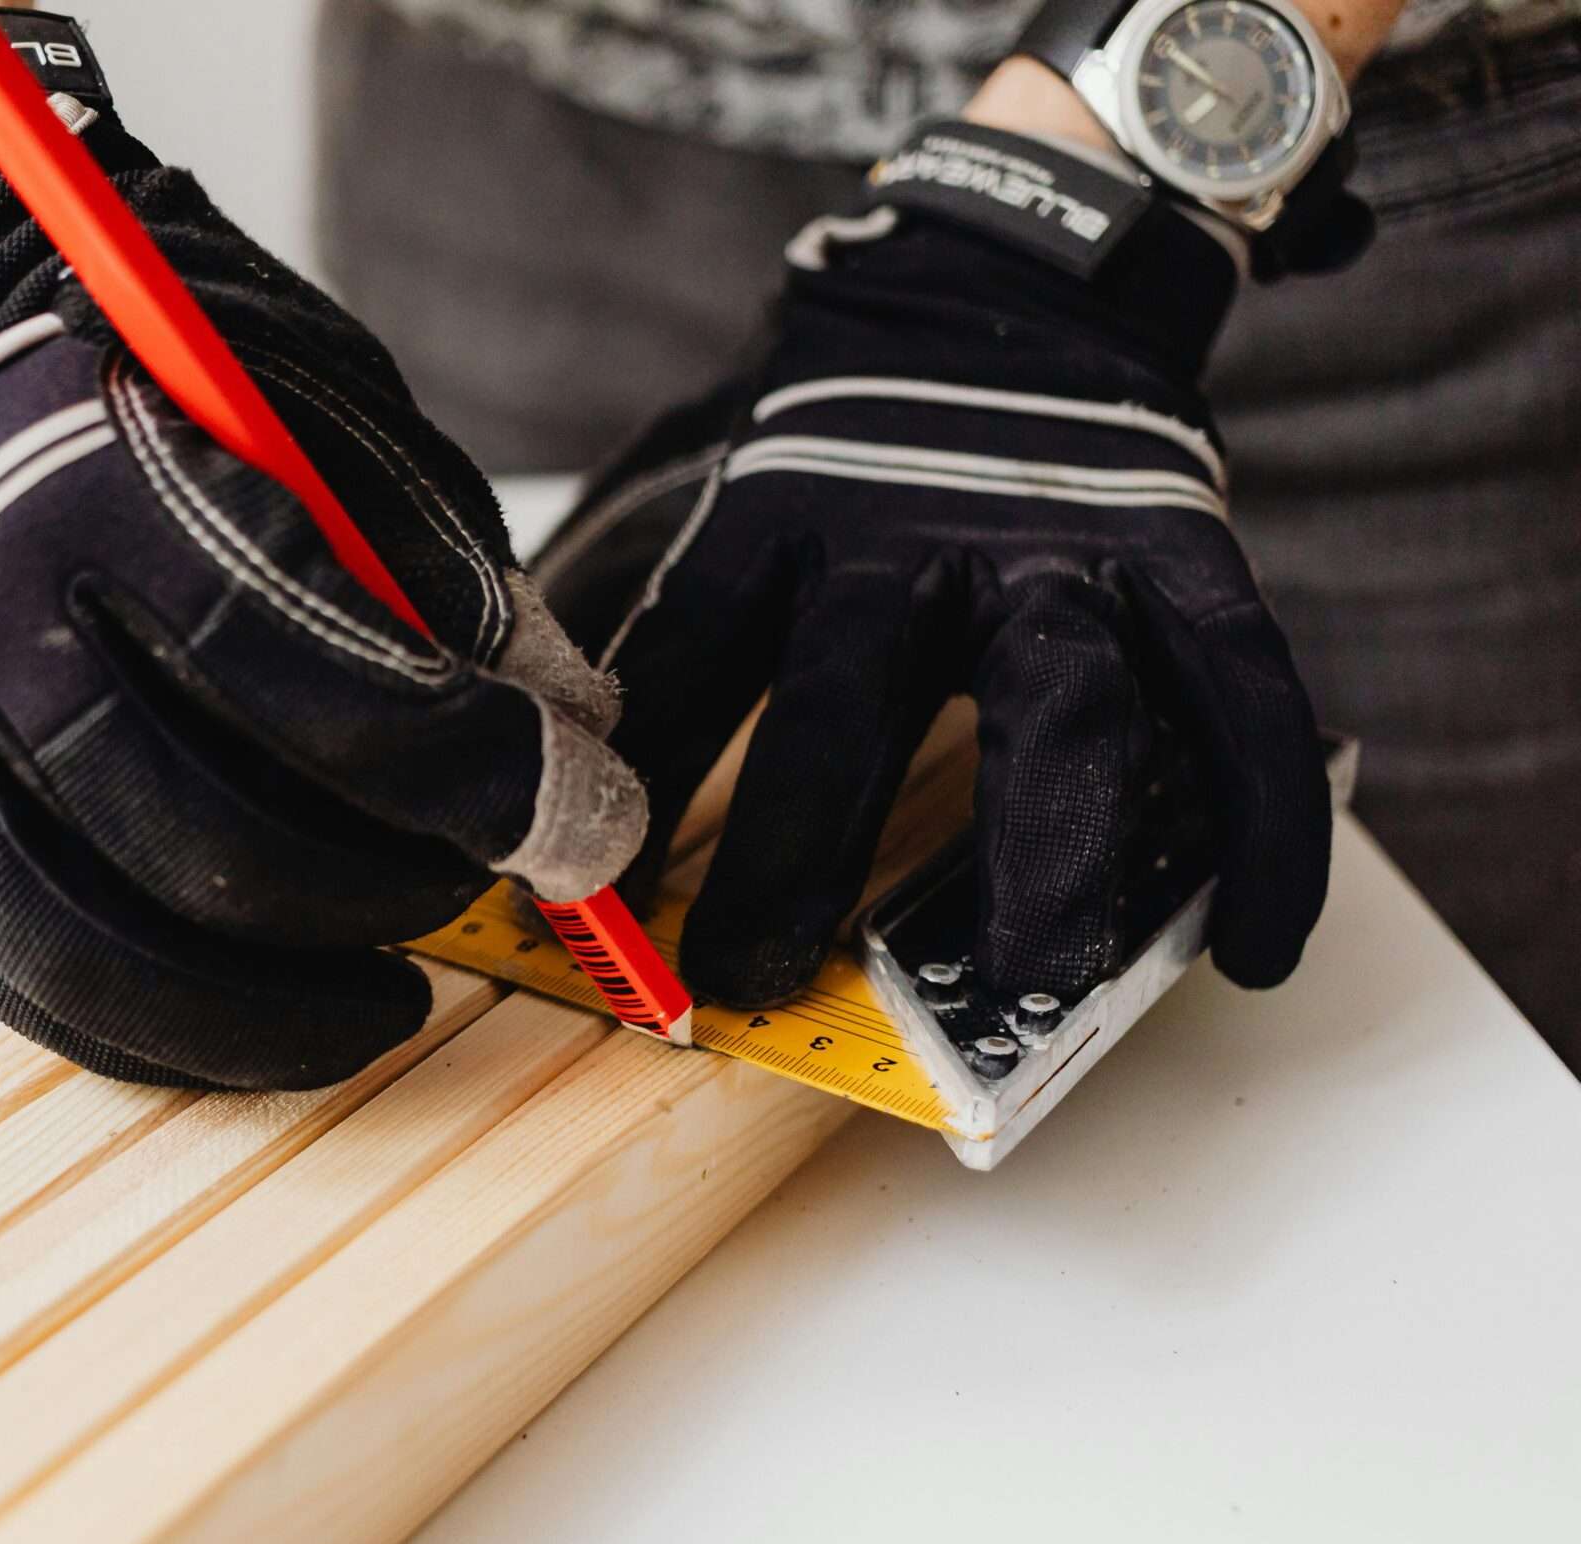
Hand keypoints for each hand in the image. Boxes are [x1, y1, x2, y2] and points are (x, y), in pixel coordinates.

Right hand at [0, 119, 640, 1089]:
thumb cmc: (135, 357)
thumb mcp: (318, 404)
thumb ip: (437, 569)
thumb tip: (568, 727)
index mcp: (103, 487)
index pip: (328, 692)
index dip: (488, 785)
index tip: (592, 824)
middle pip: (217, 845)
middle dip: (396, 896)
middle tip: (485, 884)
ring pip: (93, 949)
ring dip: (270, 1015)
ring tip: (384, 999)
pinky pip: (4, 973)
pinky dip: (146, 1030)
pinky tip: (249, 1023)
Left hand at [536, 152, 1331, 1008]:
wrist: (1013, 266)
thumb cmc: (861, 434)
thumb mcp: (756, 490)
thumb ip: (698, 620)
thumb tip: (579, 764)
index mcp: (777, 515)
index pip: (682, 656)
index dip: (637, 788)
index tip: (588, 904)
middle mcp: (907, 534)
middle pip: (845, 704)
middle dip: (797, 854)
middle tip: (754, 976)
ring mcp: (1055, 544)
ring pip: (1057, 710)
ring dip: (1045, 854)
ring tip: (1031, 977)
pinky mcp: (1179, 550)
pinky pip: (1237, 698)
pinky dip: (1262, 826)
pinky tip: (1253, 947)